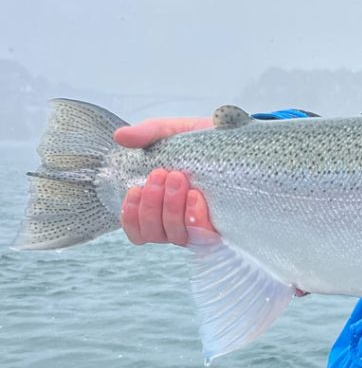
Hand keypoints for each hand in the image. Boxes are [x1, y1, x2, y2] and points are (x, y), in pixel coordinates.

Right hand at [115, 117, 216, 246]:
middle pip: (153, 232)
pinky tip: (195, 196)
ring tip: (178, 178)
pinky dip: (193, 218)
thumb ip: (147, 133)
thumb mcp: (172, 132)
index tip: (136, 189)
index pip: (137, 230)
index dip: (131, 216)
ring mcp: (198, 225)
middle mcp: (177, 221)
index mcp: (160, 206)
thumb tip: (120, 136)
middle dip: (152, 204)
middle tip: (160, 174)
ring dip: (171, 208)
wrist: (236, 137)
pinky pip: (201, 236)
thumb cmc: (201, 141)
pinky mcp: (221, 226)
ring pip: (174, 235)